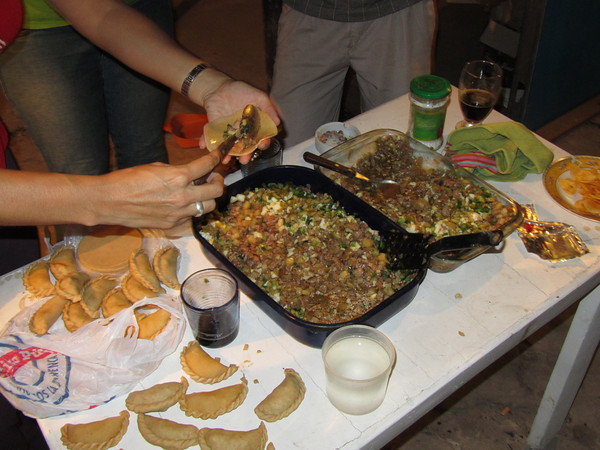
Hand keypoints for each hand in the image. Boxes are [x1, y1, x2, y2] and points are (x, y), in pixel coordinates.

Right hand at [94, 152, 224, 228]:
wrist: (109, 202)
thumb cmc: (128, 180)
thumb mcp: (156, 167)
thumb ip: (177, 171)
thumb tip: (190, 173)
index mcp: (178, 177)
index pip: (206, 166)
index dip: (214, 160)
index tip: (216, 157)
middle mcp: (182, 197)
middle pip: (216, 191)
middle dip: (218, 182)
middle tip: (213, 178)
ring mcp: (178, 214)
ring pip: (207, 207)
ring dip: (207, 198)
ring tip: (201, 192)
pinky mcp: (172, 225)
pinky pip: (191, 218)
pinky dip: (191, 210)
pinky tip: (184, 204)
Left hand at [203, 80, 280, 163]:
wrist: (220, 87)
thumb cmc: (241, 91)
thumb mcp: (258, 97)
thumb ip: (269, 108)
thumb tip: (278, 121)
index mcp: (255, 127)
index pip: (261, 139)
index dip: (263, 143)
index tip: (262, 145)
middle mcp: (243, 134)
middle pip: (246, 148)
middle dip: (246, 155)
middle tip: (244, 159)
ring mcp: (229, 135)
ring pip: (231, 148)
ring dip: (229, 155)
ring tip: (227, 159)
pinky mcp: (216, 133)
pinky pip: (213, 141)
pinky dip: (209, 145)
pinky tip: (207, 147)